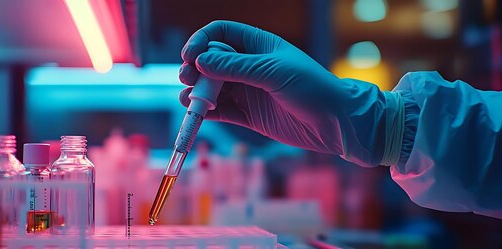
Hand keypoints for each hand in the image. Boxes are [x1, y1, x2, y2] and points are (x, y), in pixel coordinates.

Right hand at [179, 20, 397, 166]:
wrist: (336, 123)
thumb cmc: (313, 88)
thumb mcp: (273, 72)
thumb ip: (236, 67)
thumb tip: (200, 61)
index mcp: (258, 45)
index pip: (221, 33)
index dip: (201, 41)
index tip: (190, 56)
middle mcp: (249, 66)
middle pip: (210, 62)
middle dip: (194, 69)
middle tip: (187, 79)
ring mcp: (247, 91)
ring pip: (211, 88)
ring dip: (196, 92)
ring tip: (189, 99)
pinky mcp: (248, 115)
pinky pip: (220, 111)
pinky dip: (206, 112)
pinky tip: (198, 114)